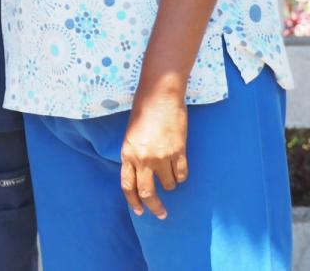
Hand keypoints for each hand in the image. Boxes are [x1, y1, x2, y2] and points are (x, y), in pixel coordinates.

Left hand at [119, 89, 187, 219]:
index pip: (127, 185)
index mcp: (128, 153)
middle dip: (155, 207)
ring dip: (170, 184)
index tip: (140, 211)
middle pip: (148, 192)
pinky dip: (181, 176)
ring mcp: (161, 156)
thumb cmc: (143, 111)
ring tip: (169, 174)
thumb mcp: (131, 135)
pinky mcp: (178, 151)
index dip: (133, 201)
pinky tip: (179, 170)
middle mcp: (143, 158)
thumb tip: (141, 173)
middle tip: (161, 214)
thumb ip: (134, 155)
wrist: (160, 95)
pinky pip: (181, 174)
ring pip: (168, 184)